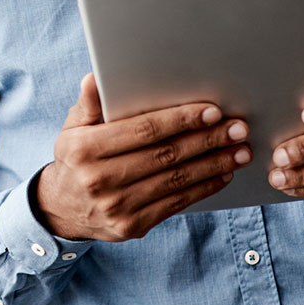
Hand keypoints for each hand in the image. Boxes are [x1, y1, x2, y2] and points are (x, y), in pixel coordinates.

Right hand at [33, 73, 251, 240]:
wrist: (63, 208)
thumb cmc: (76, 158)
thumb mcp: (74, 127)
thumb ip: (89, 103)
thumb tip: (95, 78)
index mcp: (85, 148)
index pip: (143, 130)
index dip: (180, 120)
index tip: (211, 111)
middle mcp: (99, 179)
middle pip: (165, 155)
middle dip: (207, 140)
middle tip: (238, 128)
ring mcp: (117, 206)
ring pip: (176, 180)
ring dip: (214, 164)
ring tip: (240, 151)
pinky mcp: (132, 226)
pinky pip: (175, 204)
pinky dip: (203, 188)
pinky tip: (222, 174)